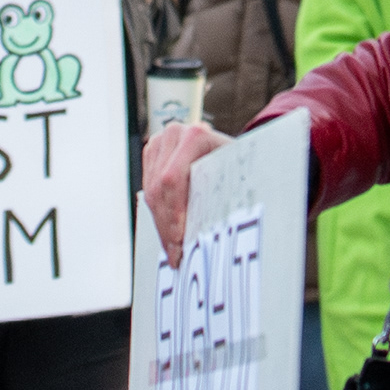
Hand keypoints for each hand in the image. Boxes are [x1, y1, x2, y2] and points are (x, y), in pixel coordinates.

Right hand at [144, 120, 229, 262]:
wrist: (232, 148)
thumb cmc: (241, 165)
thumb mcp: (241, 174)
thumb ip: (234, 192)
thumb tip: (230, 227)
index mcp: (195, 136)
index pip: (172, 179)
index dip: (174, 213)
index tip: (181, 240)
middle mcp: (173, 134)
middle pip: (158, 188)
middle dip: (167, 227)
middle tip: (176, 256)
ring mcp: (159, 143)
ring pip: (150, 193)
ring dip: (161, 226)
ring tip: (173, 252)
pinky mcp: (152, 155)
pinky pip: (147, 191)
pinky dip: (158, 217)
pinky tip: (169, 237)